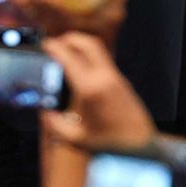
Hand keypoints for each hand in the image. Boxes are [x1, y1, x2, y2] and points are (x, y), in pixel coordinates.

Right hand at [41, 32, 155, 150]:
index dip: (54, 47)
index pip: (69, 56)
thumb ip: (55, 124)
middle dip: (69, 38)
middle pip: (86, 43)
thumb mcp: (76, 138)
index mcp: (89, 88)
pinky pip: (103, 60)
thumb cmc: (111, 145)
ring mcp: (116, 78)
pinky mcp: (122, 82)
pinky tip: (81, 69)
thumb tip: (44, 112)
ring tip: (67, 52)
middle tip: (56, 43)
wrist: (141, 148)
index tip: (45, 45)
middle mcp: (104, 78)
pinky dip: (89, 57)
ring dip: (80, 45)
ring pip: (97, 49)